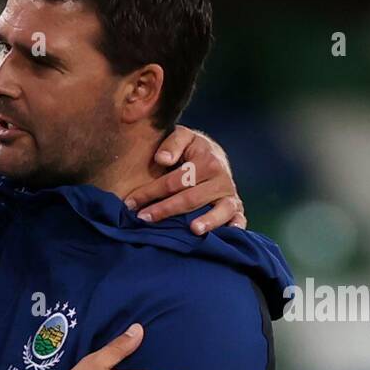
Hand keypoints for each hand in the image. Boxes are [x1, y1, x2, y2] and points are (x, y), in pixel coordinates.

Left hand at [123, 126, 246, 234]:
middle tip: (142, 218)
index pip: (175, 181)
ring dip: (209, 221)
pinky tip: (230, 233)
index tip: (130, 202)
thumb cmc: (190, 150)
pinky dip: (237, 226)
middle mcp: (221, 178)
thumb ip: (173, 143)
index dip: (151, 192)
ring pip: (220, 210)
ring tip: (193, 229)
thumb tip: (163, 159)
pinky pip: (239, 218)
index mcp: (207, 160)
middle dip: (165, 209)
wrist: (213, 156)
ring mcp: (229, 194)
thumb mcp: (182, 137)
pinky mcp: (236, 207)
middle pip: (191, 198)